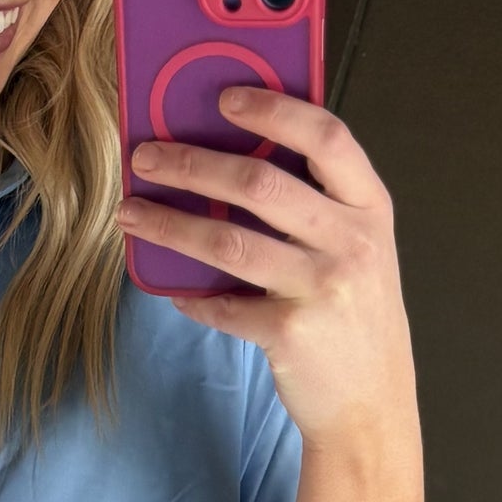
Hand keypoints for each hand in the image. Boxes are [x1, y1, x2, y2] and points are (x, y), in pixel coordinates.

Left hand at [118, 91, 417, 459]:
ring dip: (169, 225)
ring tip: (131, 213)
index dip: (274, 110)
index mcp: (369, 207)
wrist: (371, 404)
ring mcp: (321, 289)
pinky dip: (190, 297)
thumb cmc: (354, 315)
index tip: (225, 97)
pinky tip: (172, 290)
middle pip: (260, 184)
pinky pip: (222, 305)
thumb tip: (233, 158)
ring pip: (228, 242)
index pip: (326, 137)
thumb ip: (318, 204)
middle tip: (146, 157)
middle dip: (192, 164)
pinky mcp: (290, 333)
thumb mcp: (359, 247)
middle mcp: (351, 242)